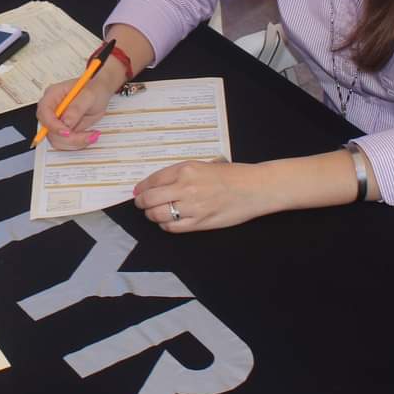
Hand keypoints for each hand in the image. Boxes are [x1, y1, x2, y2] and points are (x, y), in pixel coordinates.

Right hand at [35, 69, 121, 150]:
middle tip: (88, 136)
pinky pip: (65, 143)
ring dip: (75, 142)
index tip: (67, 132)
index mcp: (52, 95)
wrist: (100, 93)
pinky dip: (78, 143)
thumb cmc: (94, 89)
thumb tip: (66, 122)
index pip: (44, 113)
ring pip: (57, 140)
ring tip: (91, 135)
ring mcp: (56, 121)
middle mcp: (51, 109)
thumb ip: (77, 108)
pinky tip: (89, 135)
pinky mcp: (63, 130)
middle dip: (69, 137)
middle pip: (49, 130)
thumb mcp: (89, 95)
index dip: (53, 125)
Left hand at [133, 161, 280, 232]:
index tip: (137, 192)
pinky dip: (165, 225)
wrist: (255, 188)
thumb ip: (180, 174)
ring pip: (157, 215)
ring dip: (152, 215)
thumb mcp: (203, 165)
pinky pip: (172, 227)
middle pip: (150, 199)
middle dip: (141, 203)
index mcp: (186, 169)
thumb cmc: (232, 175)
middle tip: (141, 204)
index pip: (153, 180)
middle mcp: (186, 187)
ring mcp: (192, 206)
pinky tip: (168, 222)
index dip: (141, 188)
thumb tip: (156, 184)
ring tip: (154, 214)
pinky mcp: (200, 223)